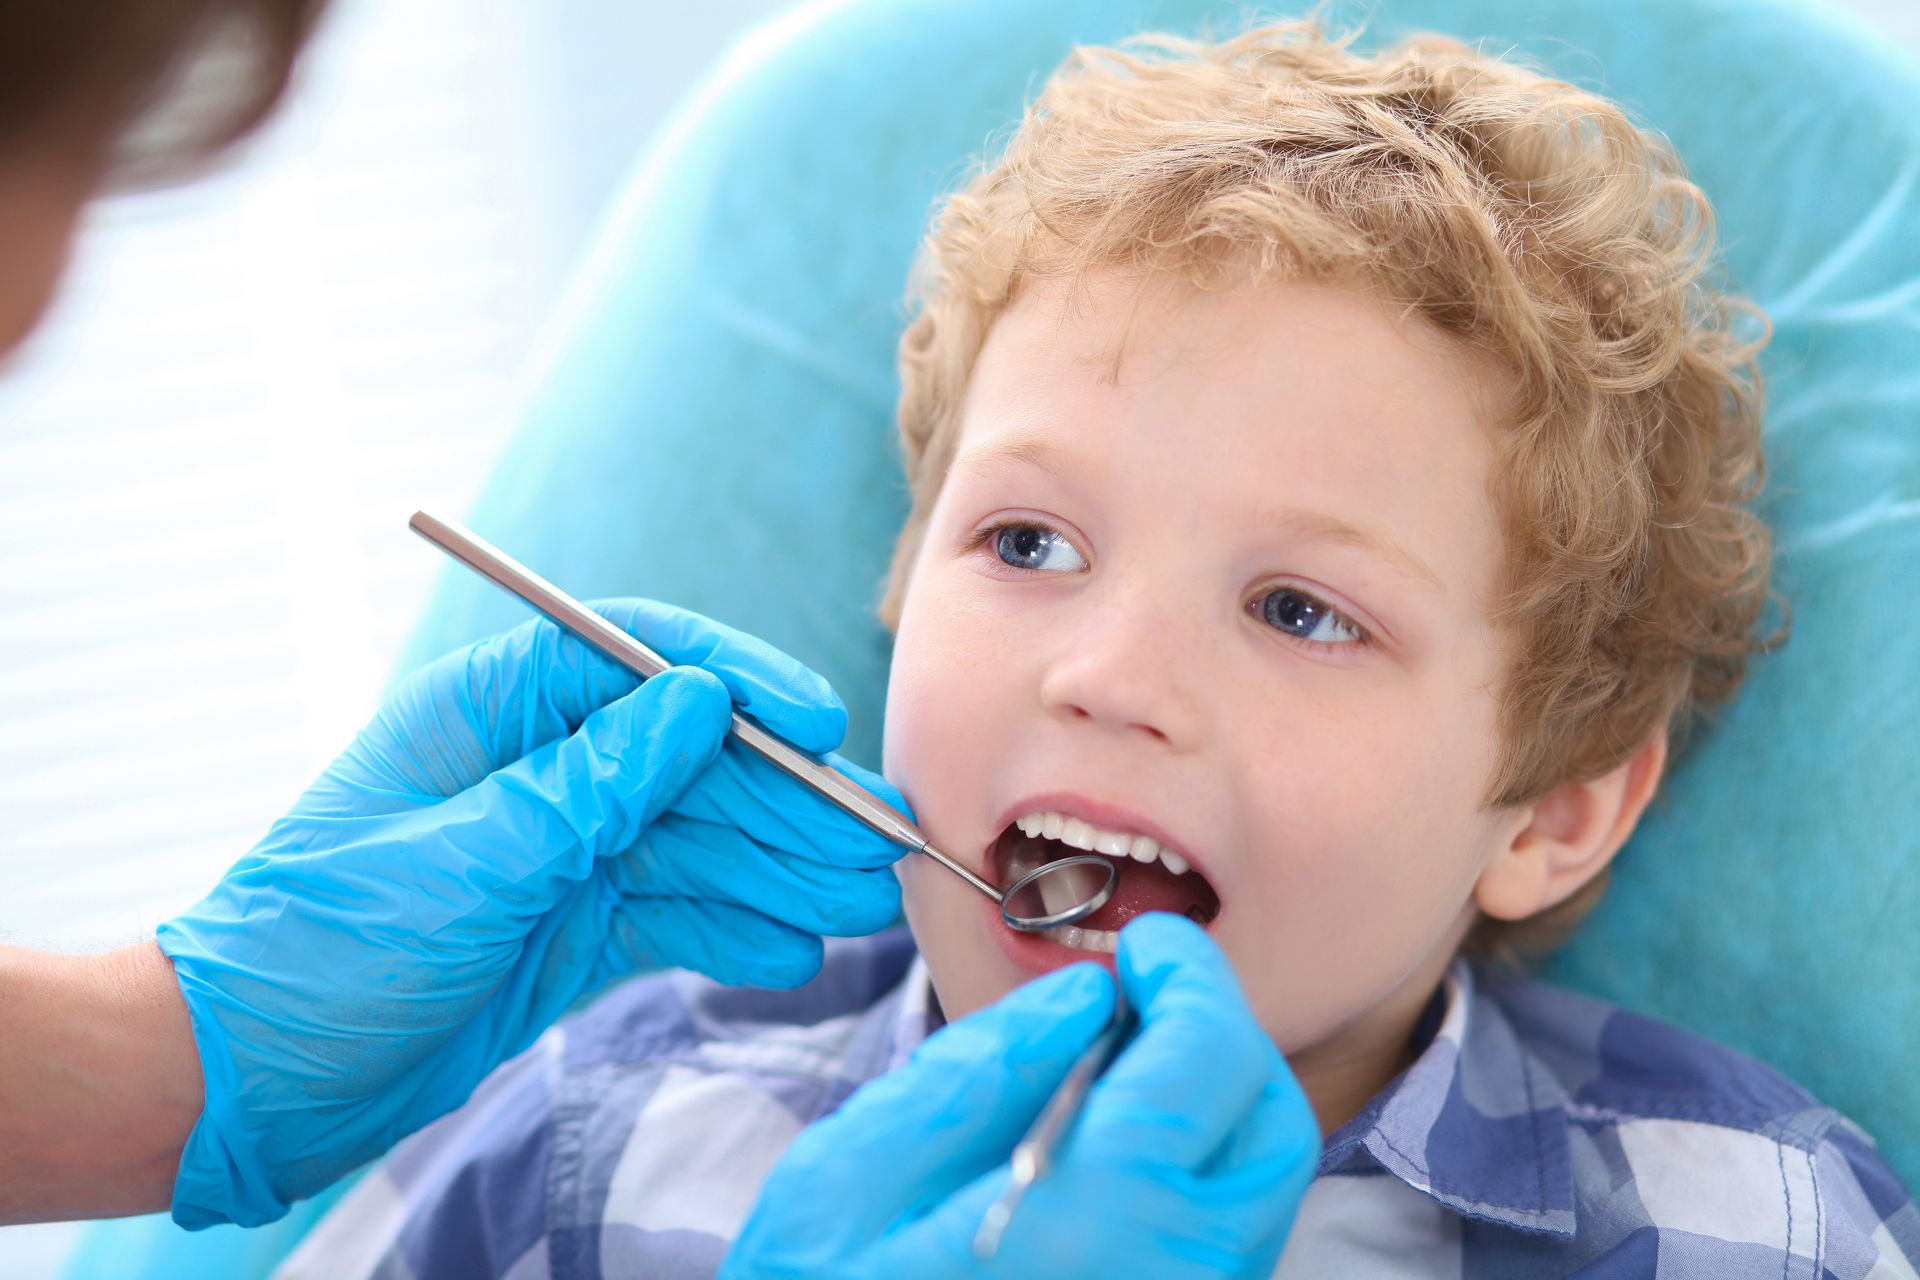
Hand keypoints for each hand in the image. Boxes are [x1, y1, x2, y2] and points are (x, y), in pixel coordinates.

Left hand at [157, 599, 904, 1227]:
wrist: (246, 1081)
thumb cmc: (317, 948)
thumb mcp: (463, 861)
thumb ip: (588, 785)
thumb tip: (697, 700)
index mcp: (491, 711)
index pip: (638, 657)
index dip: (739, 678)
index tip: (818, 722)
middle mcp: (538, 766)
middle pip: (690, 757)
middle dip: (785, 798)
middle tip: (873, 840)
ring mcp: (560, 847)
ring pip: (694, 840)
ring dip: (778, 868)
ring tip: (857, 900)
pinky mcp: (570, 923)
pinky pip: (671, 911)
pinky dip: (729, 929)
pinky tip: (788, 948)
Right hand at [723, 913, 1320, 1277]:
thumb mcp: (854, 1175)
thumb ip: (983, 1071)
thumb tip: (1086, 997)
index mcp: (1090, 1226)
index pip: (1207, 1063)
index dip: (1191, 977)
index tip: (1150, 943)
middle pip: (1269, 1132)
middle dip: (1224, 1038)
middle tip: (1150, 995)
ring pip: (1259, 1196)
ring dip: (1215, 1110)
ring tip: (1123, 1068)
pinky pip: (1221, 1247)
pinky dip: (1196, 1177)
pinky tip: (1115, 1149)